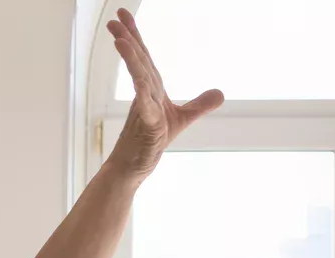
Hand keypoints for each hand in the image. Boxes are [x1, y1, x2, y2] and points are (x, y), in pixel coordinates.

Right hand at [105, 8, 222, 178]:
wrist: (134, 166)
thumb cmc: (152, 140)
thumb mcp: (183, 119)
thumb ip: (200, 104)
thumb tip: (220, 92)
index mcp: (151, 87)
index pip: (144, 56)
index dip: (135, 35)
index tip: (123, 14)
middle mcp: (145, 94)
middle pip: (138, 61)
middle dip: (127, 39)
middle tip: (113, 20)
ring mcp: (144, 109)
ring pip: (139, 79)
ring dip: (130, 60)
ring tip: (120, 40)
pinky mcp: (147, 127)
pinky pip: (145, 108)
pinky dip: (143, 95)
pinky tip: (139, 81)